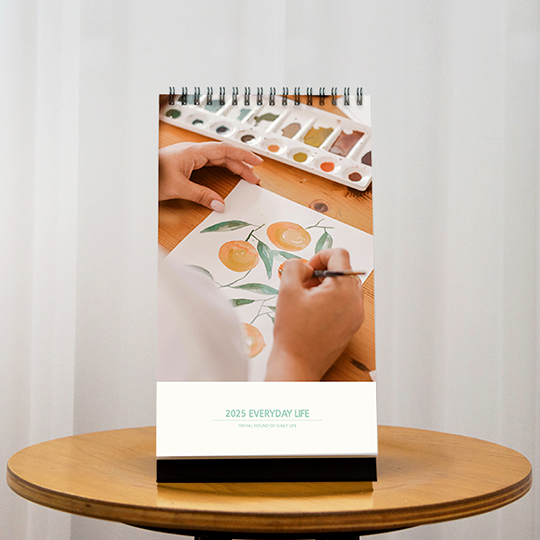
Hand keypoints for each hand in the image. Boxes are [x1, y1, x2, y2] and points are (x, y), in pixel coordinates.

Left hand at [159, 142, 262, 209]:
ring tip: (245, 178)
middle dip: (241, 165)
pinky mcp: (185, 163)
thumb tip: (220, 205)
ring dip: (232, 168)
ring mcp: (189, 157)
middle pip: (223, 155)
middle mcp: (193, 152)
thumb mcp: (179, 188)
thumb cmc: (152, 175)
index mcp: (194, 152)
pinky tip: (226, 177)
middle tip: (255, 177)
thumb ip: (202, 196)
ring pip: (217, 160)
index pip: (225, 150)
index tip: (256, 162)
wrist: (136, 174)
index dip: (243, 156)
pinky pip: (209, 164)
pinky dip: (221, 170)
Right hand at [265, 248, 363, 380]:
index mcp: (342, 290)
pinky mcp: (351, 326)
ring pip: (345, 286)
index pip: (339, 255)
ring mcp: (355, 316)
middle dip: (323, 273)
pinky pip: (345, 303)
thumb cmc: (293, 333)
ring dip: (327, 286)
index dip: (319, 257)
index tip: (307, 270)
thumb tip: (304, 266)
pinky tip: (312, 312)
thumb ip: (295, 267)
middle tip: (304, 286)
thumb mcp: (287, 291)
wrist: (297, 364)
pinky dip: (331, 300)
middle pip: (344, 270)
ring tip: (307, 300)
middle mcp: (355, 302)